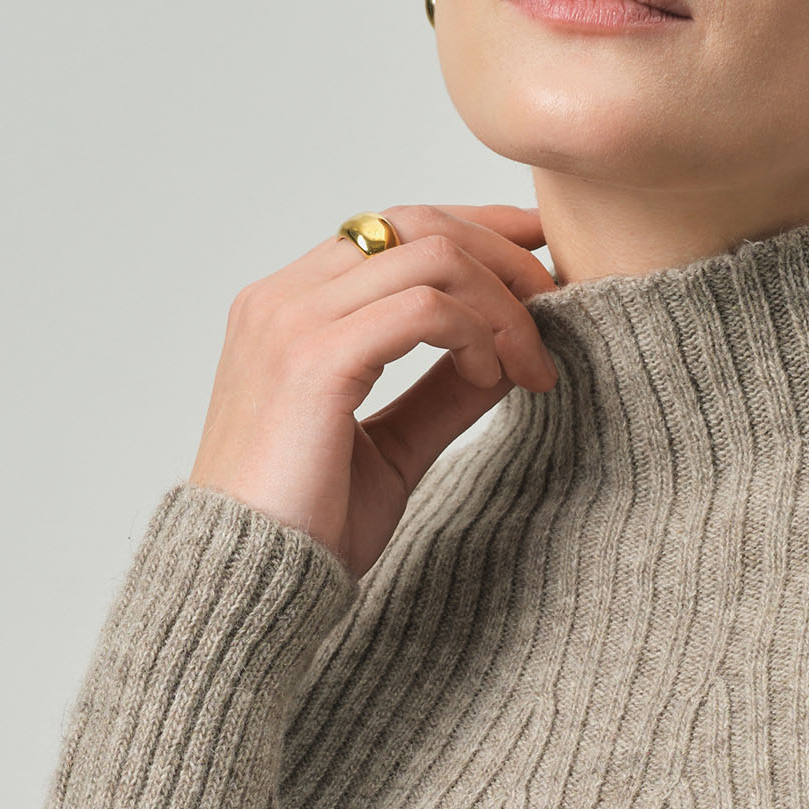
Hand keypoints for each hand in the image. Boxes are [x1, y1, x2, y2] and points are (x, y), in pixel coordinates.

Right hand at [187, 201, 560, 578]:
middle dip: (501, 255)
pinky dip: (476, 332)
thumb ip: (441, 392)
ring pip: (429, 255)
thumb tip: (508, 352)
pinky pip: (425, 308)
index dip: (473, 228)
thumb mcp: (391, 446)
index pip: (389, 229)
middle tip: (557, 305)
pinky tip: (493, 376)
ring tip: (532, 361)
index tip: (537, 252)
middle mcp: (282, 299)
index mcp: (288, 309)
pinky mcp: (314, 360)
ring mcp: (292, 322)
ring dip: (500, 302)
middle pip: (414, 224)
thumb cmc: (308, 527)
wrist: (252, 584)